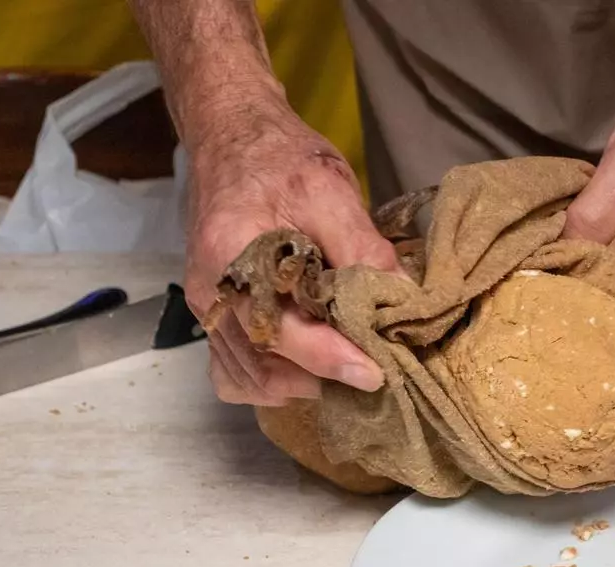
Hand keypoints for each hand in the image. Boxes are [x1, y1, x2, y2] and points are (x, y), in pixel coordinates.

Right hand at [183, 84, 401, 404]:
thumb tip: (404, 298)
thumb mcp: (328, 191)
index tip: (376, 372)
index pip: (283, 332)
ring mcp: (210, 309)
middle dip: (322, 377)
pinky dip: (273, 379)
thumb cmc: (278, 158)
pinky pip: (235, 371)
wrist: (233, 137)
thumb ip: (363, 248)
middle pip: (266, 367)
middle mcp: (212, 296)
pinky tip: (310, 367)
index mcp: (230, 261)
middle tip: (372, 367)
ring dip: (300, 383)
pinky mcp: (217, 315)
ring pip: (250, 379)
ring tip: (348, 365)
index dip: (333, 358)